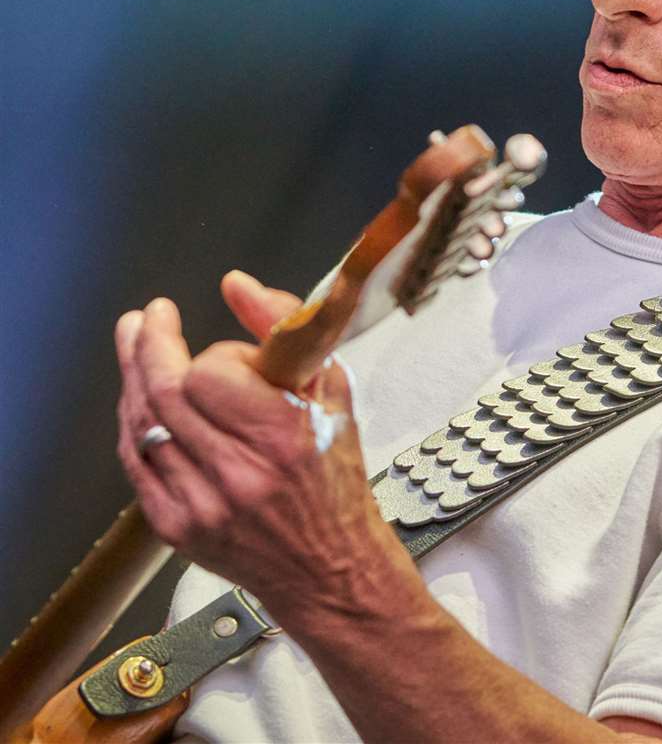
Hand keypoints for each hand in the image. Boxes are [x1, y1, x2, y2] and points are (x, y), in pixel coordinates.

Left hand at [115, 272, 405, 624]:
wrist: (330, 567)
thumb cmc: (336, 478)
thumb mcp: (332, 395)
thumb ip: (285, 332)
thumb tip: (237, 285)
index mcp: (283, 439)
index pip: (212, 374)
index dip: (216, 354)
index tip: (232, 356)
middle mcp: (238, 474)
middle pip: (164, 392)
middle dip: (149, 345)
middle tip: (151, 318)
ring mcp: (201, 504)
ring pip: (141, 424)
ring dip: (133, 377)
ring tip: (136, 343)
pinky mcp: (176, 526)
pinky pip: (135, 462)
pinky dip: (134, 425)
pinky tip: (140, 401)